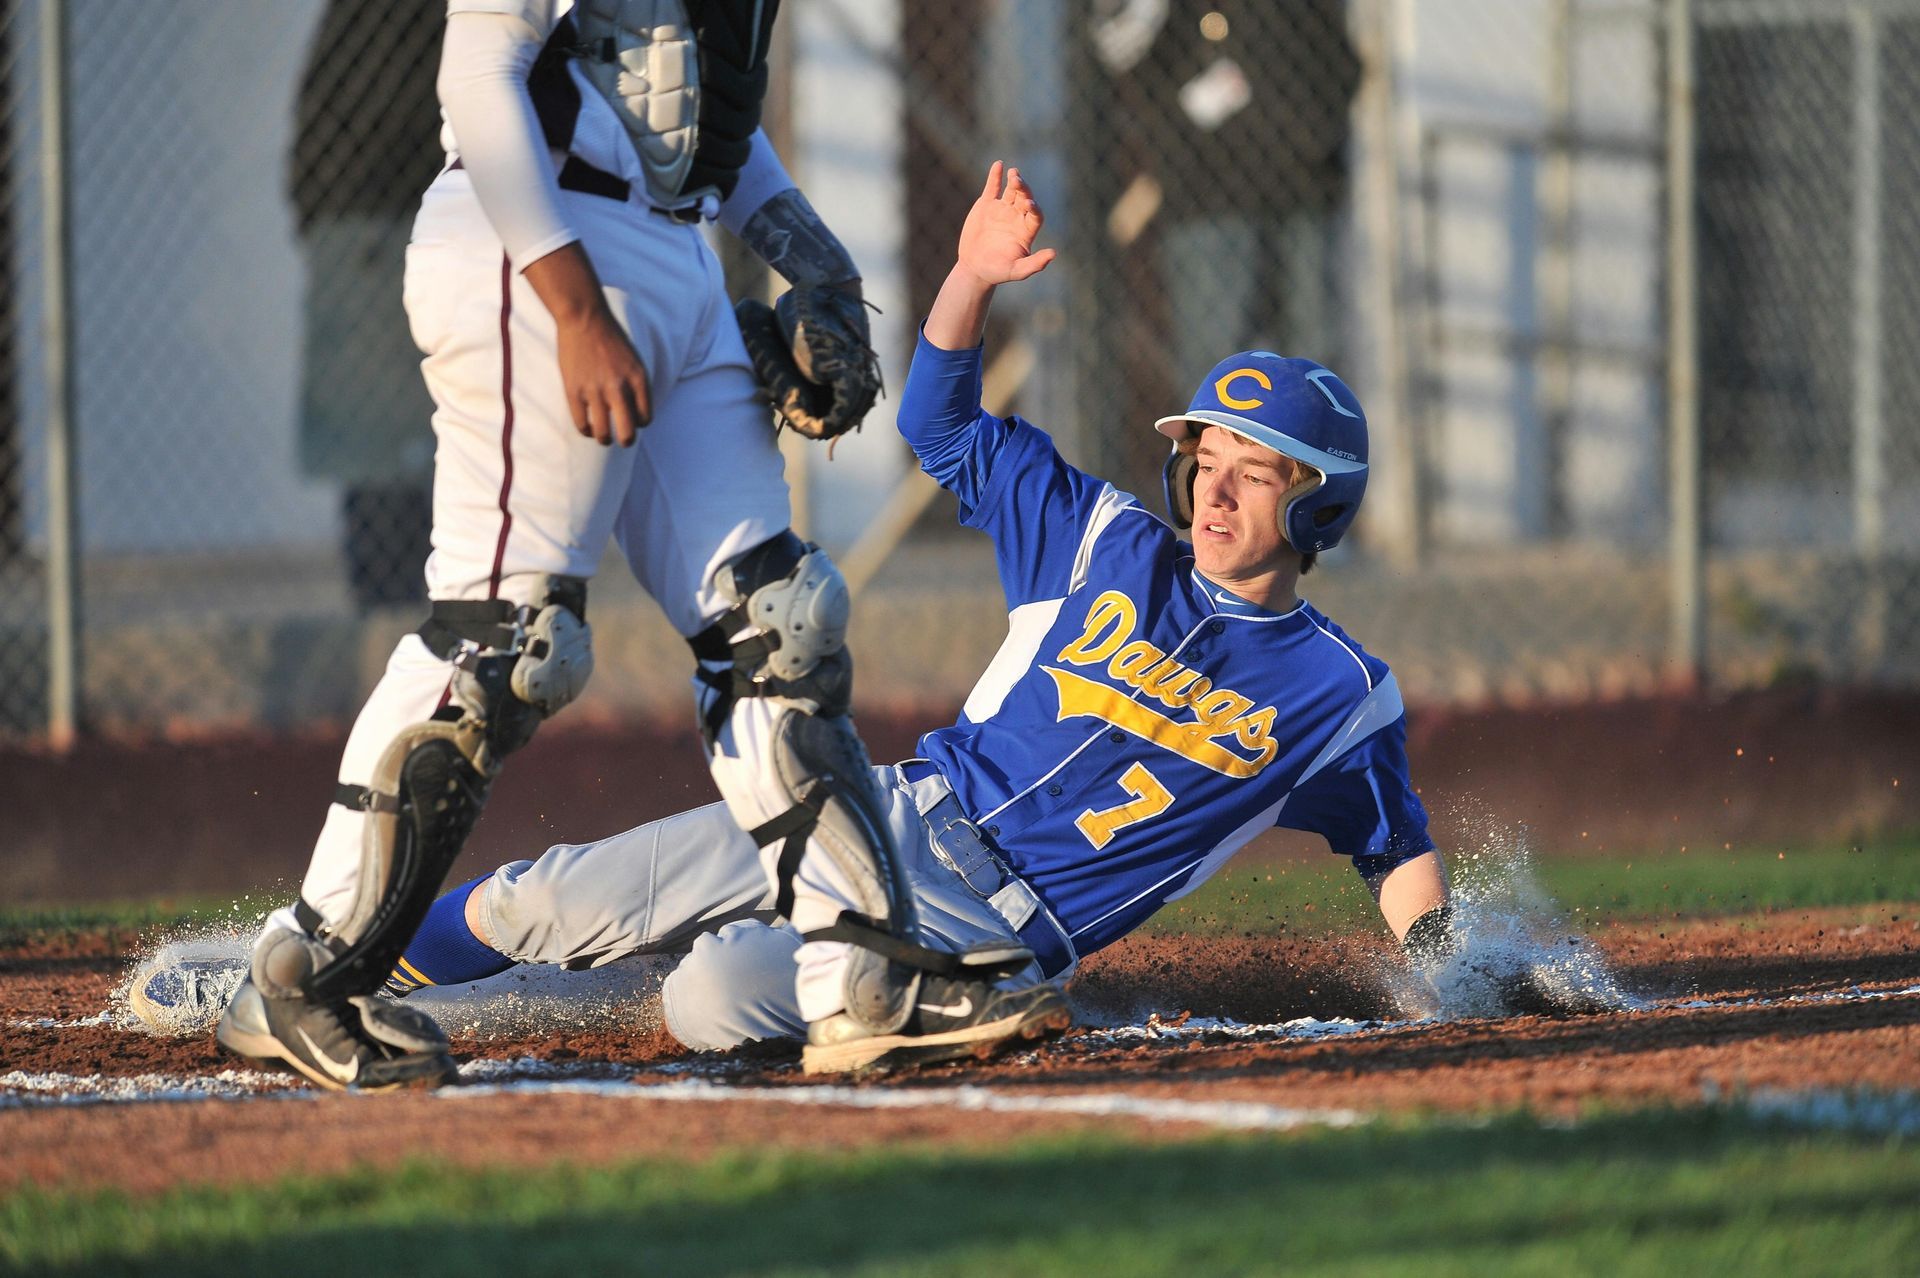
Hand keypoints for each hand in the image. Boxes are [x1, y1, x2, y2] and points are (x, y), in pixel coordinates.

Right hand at [523, 242, 651, 446]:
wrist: (585, 318)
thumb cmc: (611, 338)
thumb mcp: (634, 360)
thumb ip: (636, 385)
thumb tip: (635, 412)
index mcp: (639, 379)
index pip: (646, 418)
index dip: (640, 423)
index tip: (634, 420)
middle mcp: (619, 388)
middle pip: (628, 432)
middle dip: (627, 440)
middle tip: (623, 440)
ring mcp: (595, 391)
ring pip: (603, 433)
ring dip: (604, 439)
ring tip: (603, 438)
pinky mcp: (574, 391)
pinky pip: (582, 424)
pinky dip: (587, 431)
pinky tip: (588, 428)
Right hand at [956, 161, 1056, 288]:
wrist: (974, 268)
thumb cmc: (998, 272)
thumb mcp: (1017, 271)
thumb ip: (1035, 264)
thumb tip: (1053, 254)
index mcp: (1026, 230)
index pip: (1036, 214)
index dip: (1034, 208)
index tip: (1029, 204)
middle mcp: (1017, 217)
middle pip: (1025, 198)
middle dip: (1023, 189)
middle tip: (1018, 181)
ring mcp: (1002, 209)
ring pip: (1011, 191)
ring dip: (1014, 180)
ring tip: (1013, 173)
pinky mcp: (987, 205)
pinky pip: (993, 187)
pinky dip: (995, 176)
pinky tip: (998, 165)